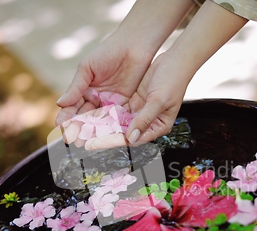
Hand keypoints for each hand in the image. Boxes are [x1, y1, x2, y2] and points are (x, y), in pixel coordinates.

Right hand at [56, 0, 195, 128]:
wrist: (134, 46)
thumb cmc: (108, 52)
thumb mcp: (88, 68)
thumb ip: (76, 87)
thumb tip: (59, 104)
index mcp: (83, 89)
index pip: (72, 107)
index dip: (67, 117)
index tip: (61, 127)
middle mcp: (95, 99)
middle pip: (84, 118)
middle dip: (77, 129)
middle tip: (72, 140)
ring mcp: (110, 103)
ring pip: (98, 121)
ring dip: (91, 133)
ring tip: (84, 142)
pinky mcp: (124, 106)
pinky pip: (115, 119)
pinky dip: (108, 128)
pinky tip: (103, 136)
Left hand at [84, 1, 246, 148]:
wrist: (176, 60)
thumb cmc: (173, 80)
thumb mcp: (158, 100)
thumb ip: (144, 119)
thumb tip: (130, 138)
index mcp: (157, 127)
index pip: (130, 139)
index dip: (110, 142)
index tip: (92, 144)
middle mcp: (147, 123)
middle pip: (121, 134)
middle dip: (101, 137)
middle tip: (80, 141)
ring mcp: (140, 112)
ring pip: (117, 123)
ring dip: (100, 126)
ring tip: (81, 129)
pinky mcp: (134, 102)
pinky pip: (117, 110)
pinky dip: (104, 113)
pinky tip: (89, 114)